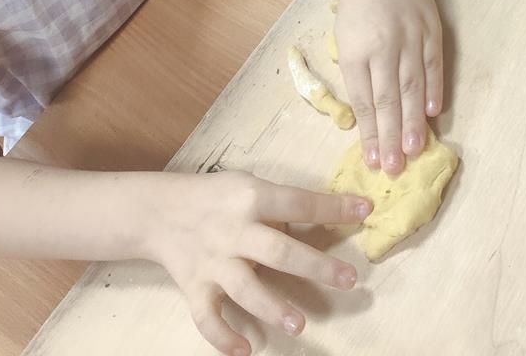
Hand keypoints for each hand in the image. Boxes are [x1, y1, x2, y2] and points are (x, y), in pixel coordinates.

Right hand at [145, 170, 370, 355]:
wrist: (160, 210)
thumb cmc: (217, 196)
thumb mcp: (249, 185)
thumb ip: (280, 205)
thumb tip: (325, 217)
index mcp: (252, 198)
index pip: (299, 203)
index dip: (333, 207)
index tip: (365, 210)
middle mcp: (234, 231)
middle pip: (278, 251)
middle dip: (315, 267)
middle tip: (349, 280)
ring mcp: (213, 262)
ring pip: (244, 288)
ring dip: (272, 308)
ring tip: (299, 325)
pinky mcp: (195, 287)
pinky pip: (207, 317)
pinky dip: (223, 338)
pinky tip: (245, 351)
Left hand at [336, 0, 443, 177]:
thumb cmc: (356, 5)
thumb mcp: (345, 40)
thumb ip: (358, 75)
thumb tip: (370, 114)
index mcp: (355, 53)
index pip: (364, 101)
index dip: (369, 133)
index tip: (372, 160)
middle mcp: (382, 48)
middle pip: (388, 100)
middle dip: (390, 137)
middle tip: (394, 168)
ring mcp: (408, 38)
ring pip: (411, 87)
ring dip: (412, 121)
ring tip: (414, 149)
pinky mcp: (430, 28)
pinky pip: (433, 65)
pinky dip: (434, 89)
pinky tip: (432, 113)